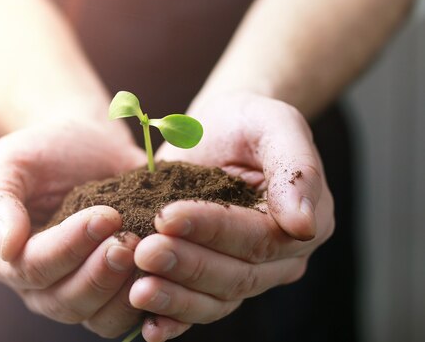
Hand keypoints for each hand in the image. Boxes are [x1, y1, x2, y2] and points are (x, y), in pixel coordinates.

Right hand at [0, 119, 146, 336]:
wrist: (88, 144)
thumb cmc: (44, 151)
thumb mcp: (9, 163)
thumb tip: (6, 247)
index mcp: (8, 258)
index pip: (34, 267)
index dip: (69, 247)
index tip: (105, 216)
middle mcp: (41, 286)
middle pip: (65, 301)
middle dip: (99, 274)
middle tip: (128, 241)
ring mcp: (79, 291)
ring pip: (97, 318)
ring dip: (123, 291)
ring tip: (147, 254)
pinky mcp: (113, 292)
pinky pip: (127, 316)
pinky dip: (146, 303)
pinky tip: (164, 275)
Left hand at [129, 92, 334, 340]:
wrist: (219, 130)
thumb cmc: (247, 121)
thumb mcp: (274, 124)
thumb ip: (295, 167)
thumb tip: (304, 224)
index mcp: (302, 222)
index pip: (258, 237)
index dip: (213, 229)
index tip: (167, 216)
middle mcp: (279, 257)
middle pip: (236, 275)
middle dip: (187, 265)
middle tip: (144, 251)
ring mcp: (247, 271)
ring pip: (216, 298)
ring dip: (176, 298)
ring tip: (138, 289)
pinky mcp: (214, 276)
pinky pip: (200, 307)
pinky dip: (174, 319)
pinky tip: (147, 327)